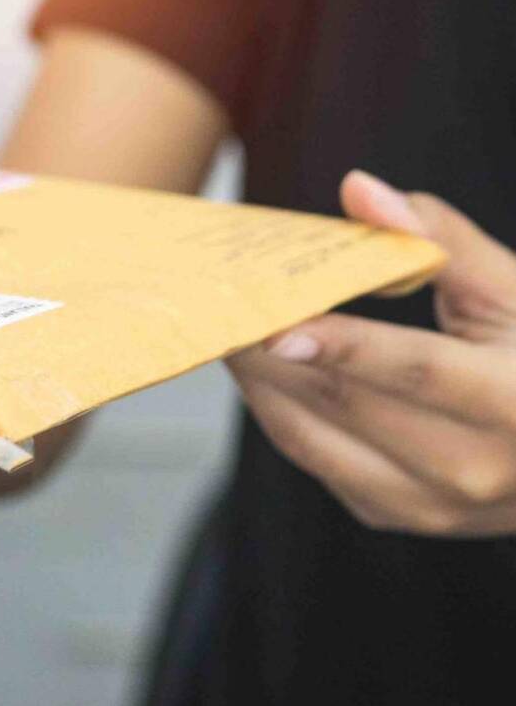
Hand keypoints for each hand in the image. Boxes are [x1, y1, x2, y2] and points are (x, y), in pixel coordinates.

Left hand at [230, 169, 515, 535]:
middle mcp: (479, 469)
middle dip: (271, 351)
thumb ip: (436, 237)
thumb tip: (358, 188)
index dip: (343, 345)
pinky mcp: (401, 516)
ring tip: (224, 330)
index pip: (417, 370)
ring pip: (315, 441)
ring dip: (260, 384)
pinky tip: (259, 370)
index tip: (274, 325)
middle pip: (347, 402)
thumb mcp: (512, 289)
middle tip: (219, 302)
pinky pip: (318, 463)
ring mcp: (437, 506)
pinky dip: (279, 413)